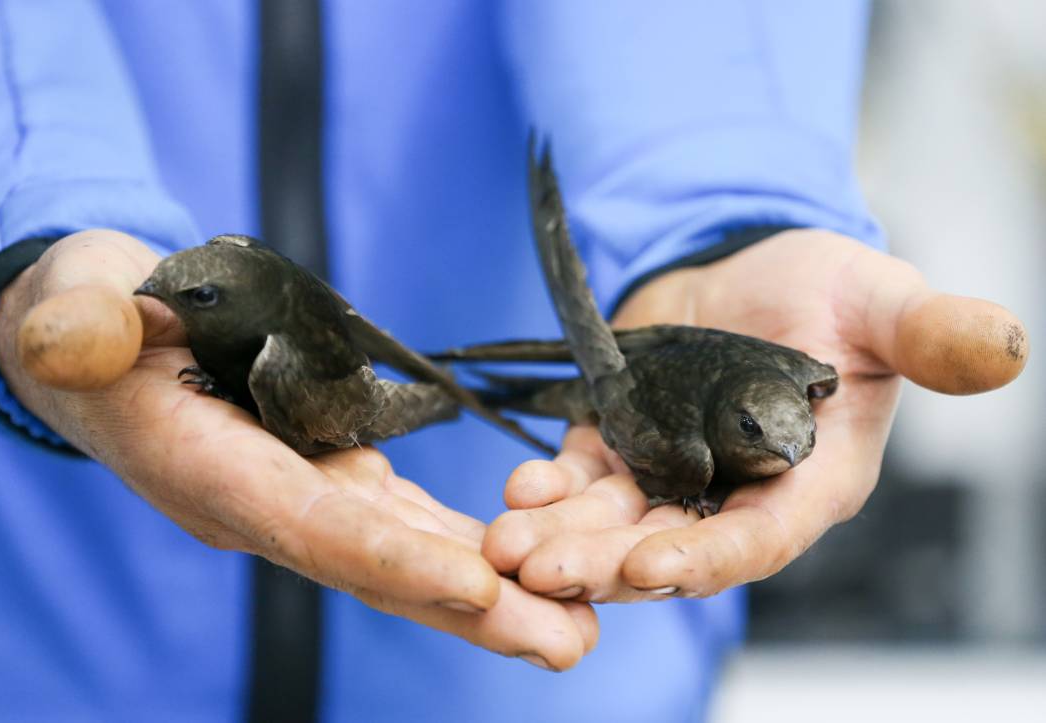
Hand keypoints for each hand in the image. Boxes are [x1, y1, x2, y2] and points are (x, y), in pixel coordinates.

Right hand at [0, 229, 596, 669]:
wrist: (103, 336)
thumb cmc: (92, 314)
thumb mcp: (76, 302)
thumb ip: (78, 323)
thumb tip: (77, 340)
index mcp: (203, 466)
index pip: (306, 524)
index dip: (390, 557)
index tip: (482, 585)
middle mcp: (258, 504)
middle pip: (376, 566)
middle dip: (471, 609)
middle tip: (567, 643)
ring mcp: (296, 496)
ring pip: (401, 554)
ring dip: (486, 594)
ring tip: (574, 625)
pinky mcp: (322, 475)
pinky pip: (400, 521)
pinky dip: (458, 546)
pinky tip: (522, 565)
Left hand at [482, 229, 1027, 600]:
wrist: (752, 263)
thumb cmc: (829, 289)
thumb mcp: (880, 302)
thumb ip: (928, 335)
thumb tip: (1002, 348)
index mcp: (808, 480)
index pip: (759, 537)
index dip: (709, 557)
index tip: (652, 568)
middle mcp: (736, 492)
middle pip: (669, 545)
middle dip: (606, 562)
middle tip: (544, 570)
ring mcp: (674, 472)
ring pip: (613, 522)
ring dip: (562, 538)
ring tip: (510, 542)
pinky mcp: (625, 442)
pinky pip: (582, 479)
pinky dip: (548, 490)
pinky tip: (516, 493)